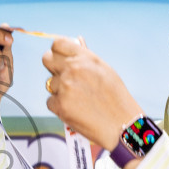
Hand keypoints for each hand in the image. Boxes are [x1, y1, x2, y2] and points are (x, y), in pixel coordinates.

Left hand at [42, 38, 142, 152]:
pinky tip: (75, 110)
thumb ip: (86, 60)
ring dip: (59, 91)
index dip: (57, 52)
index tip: (60, 58)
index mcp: (85, 58)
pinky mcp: (60, 105)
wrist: (121, 124)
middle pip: (47, 59)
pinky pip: (50, 101)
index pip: (58, 44)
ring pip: (50, 84)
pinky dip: (59, 107)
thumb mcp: (105, 71)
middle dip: (52, 67)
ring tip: (77, 100)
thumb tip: (74, 45)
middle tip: (62, 78)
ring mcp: (65, 87)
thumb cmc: (116, 99)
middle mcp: (73, 69)